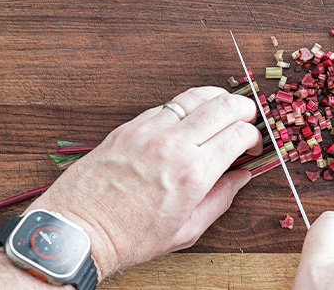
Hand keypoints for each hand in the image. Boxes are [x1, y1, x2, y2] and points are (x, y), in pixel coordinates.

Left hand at [26, 87, 262, 278]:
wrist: (79, 231)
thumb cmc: (130, 237)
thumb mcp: (187, 230)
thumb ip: (221, 199)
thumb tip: (241, 177)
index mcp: (193, 173)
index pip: (239, 133)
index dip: (254, 136)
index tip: (251, 146)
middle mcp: (174, 145)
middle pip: (224, 106)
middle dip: (244, 108)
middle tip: (247, 120)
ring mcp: (149, 131)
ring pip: (195, 96)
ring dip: (217, 98)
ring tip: (223, 110)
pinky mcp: (129, 127)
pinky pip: (167, 105)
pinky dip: (186, 107)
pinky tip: (189, 119)